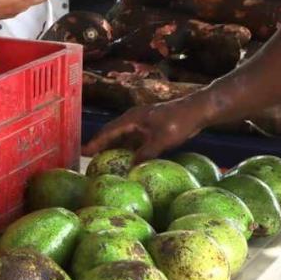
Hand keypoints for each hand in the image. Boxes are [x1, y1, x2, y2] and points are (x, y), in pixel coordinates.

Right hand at [83, 96, 208, 162]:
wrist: (198, 110)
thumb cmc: (179, 122)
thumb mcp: (161, 140)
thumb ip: (145, 154)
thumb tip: (130, 169)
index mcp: (132, 118)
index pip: (108, 131)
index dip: (96, 142)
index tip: (83, 152)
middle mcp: (134, 119)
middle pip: (113, 133)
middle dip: (101, 145)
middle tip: (89, 159)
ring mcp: (143, 123)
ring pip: (124, 136)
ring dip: (114, 147)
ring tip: (104, 161)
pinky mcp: (152, 128)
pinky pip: (134, 139)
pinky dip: (128, 148)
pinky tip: (128, 159)